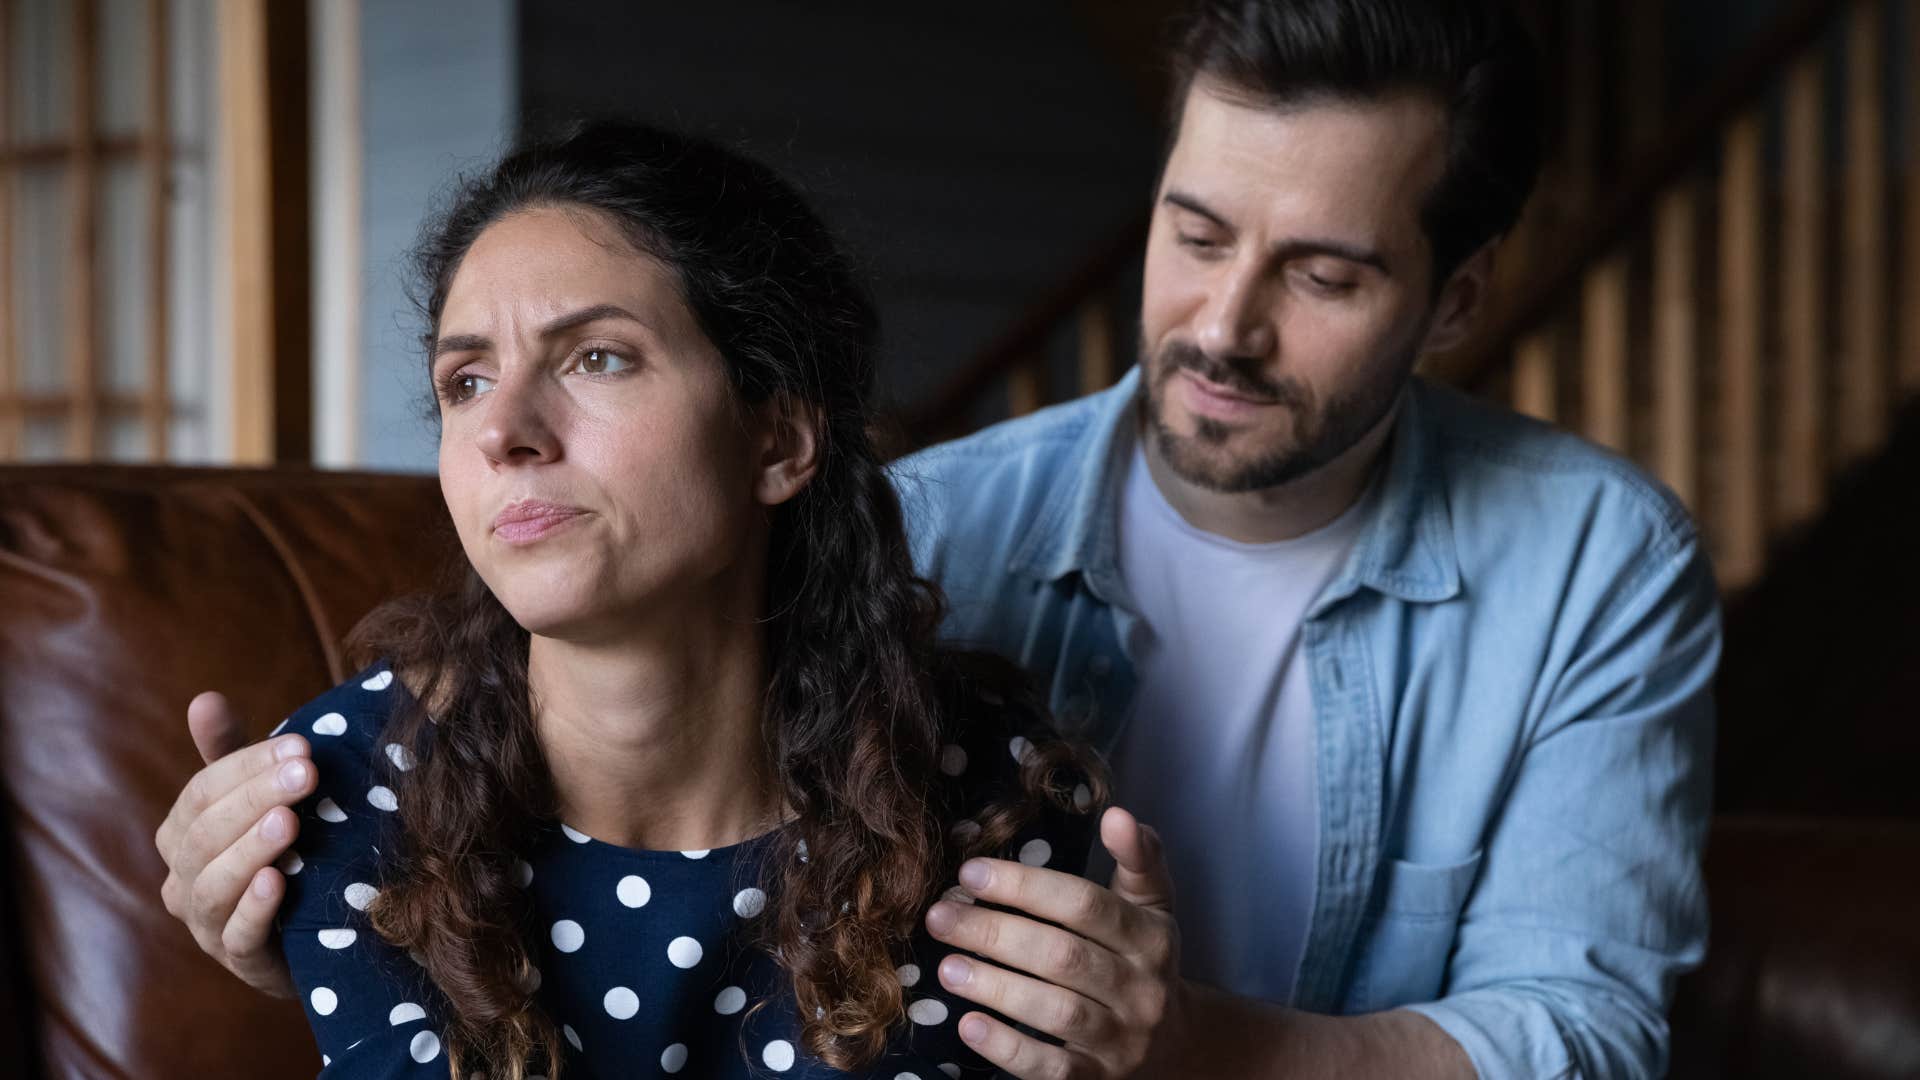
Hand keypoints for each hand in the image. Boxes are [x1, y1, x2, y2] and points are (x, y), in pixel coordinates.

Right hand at [154, 691, 311, 998]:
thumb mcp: (260, 799)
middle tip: (306, 774)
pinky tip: (278, 881)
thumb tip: (204, 698)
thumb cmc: (282, 850)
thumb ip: (232, 754)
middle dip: (256, 799)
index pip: (202, 791)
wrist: (315, 929)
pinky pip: (237, 936)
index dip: (248, 766)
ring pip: (213, 886)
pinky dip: (255, 908)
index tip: (301, 745)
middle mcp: (182, 879)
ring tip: (290, 822)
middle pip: (206, 834)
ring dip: (251, 850)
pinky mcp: (239, 960)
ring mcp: (206, 924)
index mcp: (182, 834)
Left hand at [924, 806, 1190, 1078]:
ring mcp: (1120, 1040)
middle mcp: (1141, 989)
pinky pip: (1051, 1067)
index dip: (1026, 887)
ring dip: (995, 987)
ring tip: (947, 968)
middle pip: (1063, 956)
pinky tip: (969, 1025)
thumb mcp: (1151, 905)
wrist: (1174, 1045)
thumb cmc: (1143, 958)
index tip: (970, 874)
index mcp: (1151, 937)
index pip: (1086, 905)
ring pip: (1055, 1011)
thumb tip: (1116, 814)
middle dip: (995, 933)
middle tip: (941, 917)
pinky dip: (1007, 1048)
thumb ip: (1137, 858)